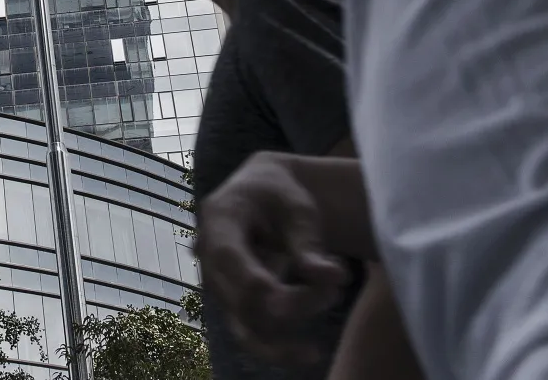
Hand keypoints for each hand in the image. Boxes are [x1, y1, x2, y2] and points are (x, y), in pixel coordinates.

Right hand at [199, 152, 351, 366]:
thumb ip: (309, 241)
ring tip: (333, 295)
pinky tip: (311, 352)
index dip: (250, 280)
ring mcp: (219, 286)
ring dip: (296, 320)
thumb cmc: (280, 195)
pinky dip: (281, 348)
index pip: (227, 255)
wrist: (262, 197)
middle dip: (297, 299)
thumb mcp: (297, 206)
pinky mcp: (233, 306)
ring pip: (249, 325)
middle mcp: (209, 258)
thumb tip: (334, 278)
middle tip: (338, 280)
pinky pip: (252, 337)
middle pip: (245, 297)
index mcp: (219, 220)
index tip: (283, 298)